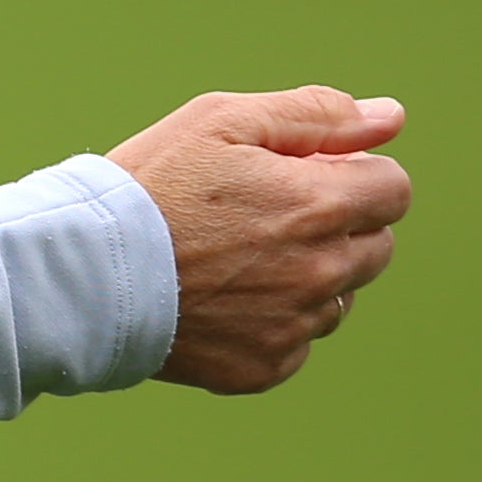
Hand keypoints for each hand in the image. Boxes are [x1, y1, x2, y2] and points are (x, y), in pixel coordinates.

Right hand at [111, 86, 412, 394]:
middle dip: (338, 224)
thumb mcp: (223, 120)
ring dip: (310, 274)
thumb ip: (316, 115)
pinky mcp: (266, 367)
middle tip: (265, 213)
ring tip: (237, 257)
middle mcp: (321, 272)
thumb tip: (390, 118)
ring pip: (339, 297)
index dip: (353, 173)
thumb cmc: (151, 185)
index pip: (393, 189)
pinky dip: (274, 321)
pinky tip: (224, 298)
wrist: (87, 273)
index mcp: (319, 205)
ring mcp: (295, 327)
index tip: (304, 173)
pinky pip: (299, 342)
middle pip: (377, 246)